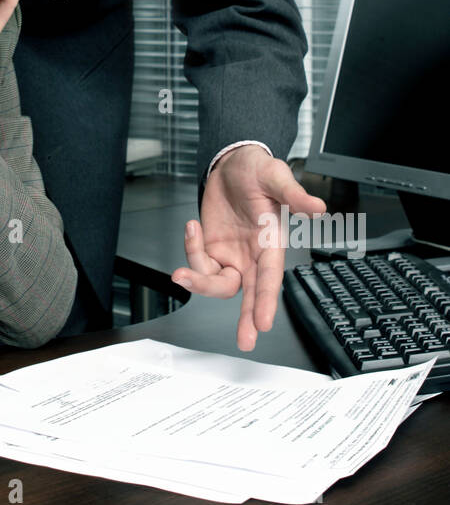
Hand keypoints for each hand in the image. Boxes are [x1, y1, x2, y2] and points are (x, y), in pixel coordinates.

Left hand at [170, 146, 326, 350]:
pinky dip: (190, 248)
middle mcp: (252, 256)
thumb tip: (317, 206)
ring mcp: (231, 256)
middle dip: (246, 319)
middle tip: (245, 341)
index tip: (264, 323)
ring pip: (216, 284)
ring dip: (197, 277)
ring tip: (186, 249)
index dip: (266, 300)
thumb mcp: (276, 176)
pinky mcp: (212, 250)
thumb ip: (294, 194)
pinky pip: (198, 263)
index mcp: (271, 243)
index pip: (270, 278)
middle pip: (248, 294)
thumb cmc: (258, 172)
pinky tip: (192, 227)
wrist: (232, 164)